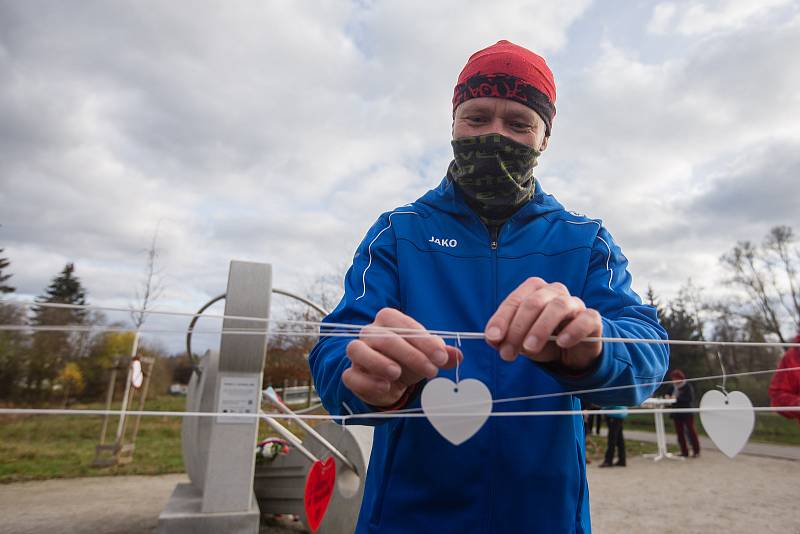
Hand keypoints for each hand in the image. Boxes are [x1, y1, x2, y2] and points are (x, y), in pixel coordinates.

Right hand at [343, 308, 462, 406]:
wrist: (389, 382)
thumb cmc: (407, 360)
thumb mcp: (427, 356)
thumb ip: (441, 354)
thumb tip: (457, 355)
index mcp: (388, 320)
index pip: (403, 324)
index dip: (424, 340)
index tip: (441, 357)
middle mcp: (369, 332)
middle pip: (385, 338)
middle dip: (411, 355)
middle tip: (431, 370)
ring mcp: (357, 353)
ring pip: (359, 350)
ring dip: (379, 362)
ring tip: (397, 373)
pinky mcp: (351, 374)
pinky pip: (351, 376)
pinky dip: (367, 381)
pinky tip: (385, 387)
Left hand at [484, 277, 602, 370]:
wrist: (572, 352)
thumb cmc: (543, 340)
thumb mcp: (521, 340)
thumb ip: (505, 338)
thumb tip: (492, 339)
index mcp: (534, 291)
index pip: (515, 301)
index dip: (502, 319)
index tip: (493, 338)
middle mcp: (554, 292)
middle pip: (534, 303)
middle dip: (518, 328)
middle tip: (508, 352)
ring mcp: (574, 303)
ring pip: (558, 307)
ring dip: (541, 328)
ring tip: (530, 348)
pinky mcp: (591, 318)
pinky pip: (584, 319)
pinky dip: (572, 330)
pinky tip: (561, 343)